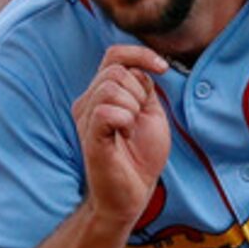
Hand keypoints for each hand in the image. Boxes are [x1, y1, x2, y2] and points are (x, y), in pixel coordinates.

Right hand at [72, 45, 170, 228]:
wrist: (132, 194)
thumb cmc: (140, 157)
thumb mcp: (150, 115)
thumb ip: (144, 89)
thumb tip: (141, 68)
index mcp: (104, 93)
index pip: (114, 55)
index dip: (139, 54)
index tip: (162, 68)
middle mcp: (89, 101)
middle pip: (116, 70)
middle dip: (139, 92)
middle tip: (138, 120)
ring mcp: (86, 117)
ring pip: (110, 87)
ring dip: (132, 108)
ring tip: (130, 131)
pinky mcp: (88, 135)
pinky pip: (106, 110)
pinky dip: (124, 119)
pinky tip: (124, 136)